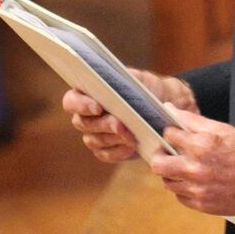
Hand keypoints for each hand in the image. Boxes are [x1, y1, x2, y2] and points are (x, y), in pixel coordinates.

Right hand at [62, 71, 197, 162]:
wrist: (162, 105)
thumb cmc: (146, 88)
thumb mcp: (139, 78)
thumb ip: (126, 78)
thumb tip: (117, 82)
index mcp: (87, 94)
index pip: (71, 101)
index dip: (81, 105)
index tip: (98, 107)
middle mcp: (85, 117)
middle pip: (83, 124)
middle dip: (103, 124)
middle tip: (120, 124)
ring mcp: (94, 136)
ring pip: (95, 140)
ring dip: (114, 138)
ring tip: (132, 135)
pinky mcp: (106, 151)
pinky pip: (107, 155)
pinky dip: (119, 152)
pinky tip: (132, 147)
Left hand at [150, 107, 234, 216]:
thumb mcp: (224, 129)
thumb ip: (195, 121)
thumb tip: (172, 112)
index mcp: (201, 145)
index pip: (169, 135)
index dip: (170, 131)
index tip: (173, 132)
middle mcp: (196, 169)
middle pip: (158, 164)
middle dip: (161, 155)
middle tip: (168, 151)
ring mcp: (198, 190)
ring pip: (168, 182)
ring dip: (173, 173)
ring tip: (185, 166)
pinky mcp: (203, 206)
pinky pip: (181, 197)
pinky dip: (184, 188)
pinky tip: (197, 180)